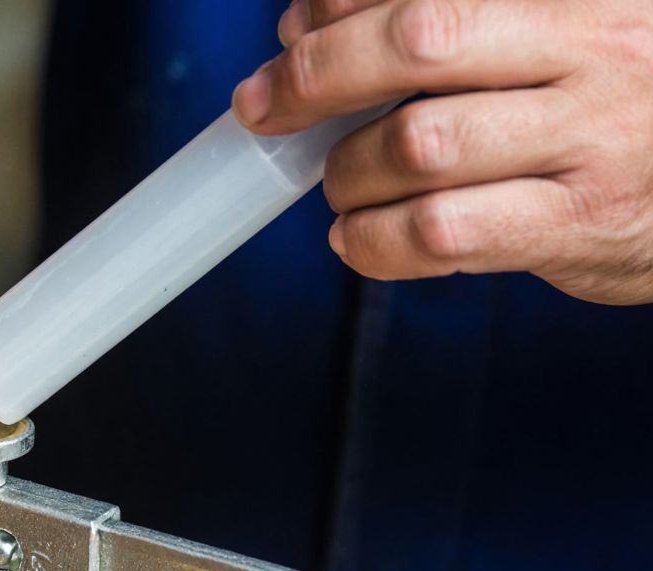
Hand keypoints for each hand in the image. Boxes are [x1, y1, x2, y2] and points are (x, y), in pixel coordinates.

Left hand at [235, 0, 652, 304]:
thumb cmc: (609, 101)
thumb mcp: (550, 32)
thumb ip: (447, 21)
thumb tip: (306, 22)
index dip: (340, 6)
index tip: (294, 31)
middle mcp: (592, 50)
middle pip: (419, 40)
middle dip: (316, 75)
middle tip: (266, 105)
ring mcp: (591, 140)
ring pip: (418, 144)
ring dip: (347, 168)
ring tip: (343, 181)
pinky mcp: (578, 226)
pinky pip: (442, 233)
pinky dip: (372, 241)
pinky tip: (358, 238)